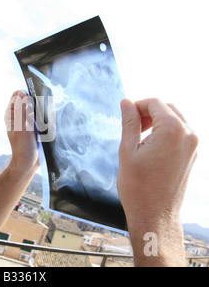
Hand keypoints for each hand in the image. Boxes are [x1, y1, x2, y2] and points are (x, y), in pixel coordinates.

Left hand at [4, 90, 38, 174]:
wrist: (28, 163)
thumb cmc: (22, 147)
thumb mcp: (21, 128)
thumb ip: (22, 111)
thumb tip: (23, 94)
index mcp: (11, 114)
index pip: (17, 95)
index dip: (25, 93)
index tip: (34, 98)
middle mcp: (19, 114)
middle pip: (27, 99)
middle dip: (35, 100)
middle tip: (40, 111)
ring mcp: (28, 119)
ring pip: (36, 106)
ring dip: (42, 108)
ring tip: (45, 118)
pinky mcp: (37, 125)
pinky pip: (42, 115)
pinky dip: (46, 115)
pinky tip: (49, 121)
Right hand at [117, 98, 197, 265]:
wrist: (154, 215)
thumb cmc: (138, 187)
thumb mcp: (127, 150)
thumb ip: (129, 123)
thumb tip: (126, 103)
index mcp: (173, 130)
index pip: (154, 103)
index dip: (136, 106)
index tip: (125, 115)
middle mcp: (188, 135)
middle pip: (167, 108)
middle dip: (148, 111)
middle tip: (131, 125)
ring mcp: (193, 146)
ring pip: (175, 119)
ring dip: (157, 121)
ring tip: (139, 137)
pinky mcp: (192, 155)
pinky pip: (180, 132)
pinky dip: (165, 131)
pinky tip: (150, 146)